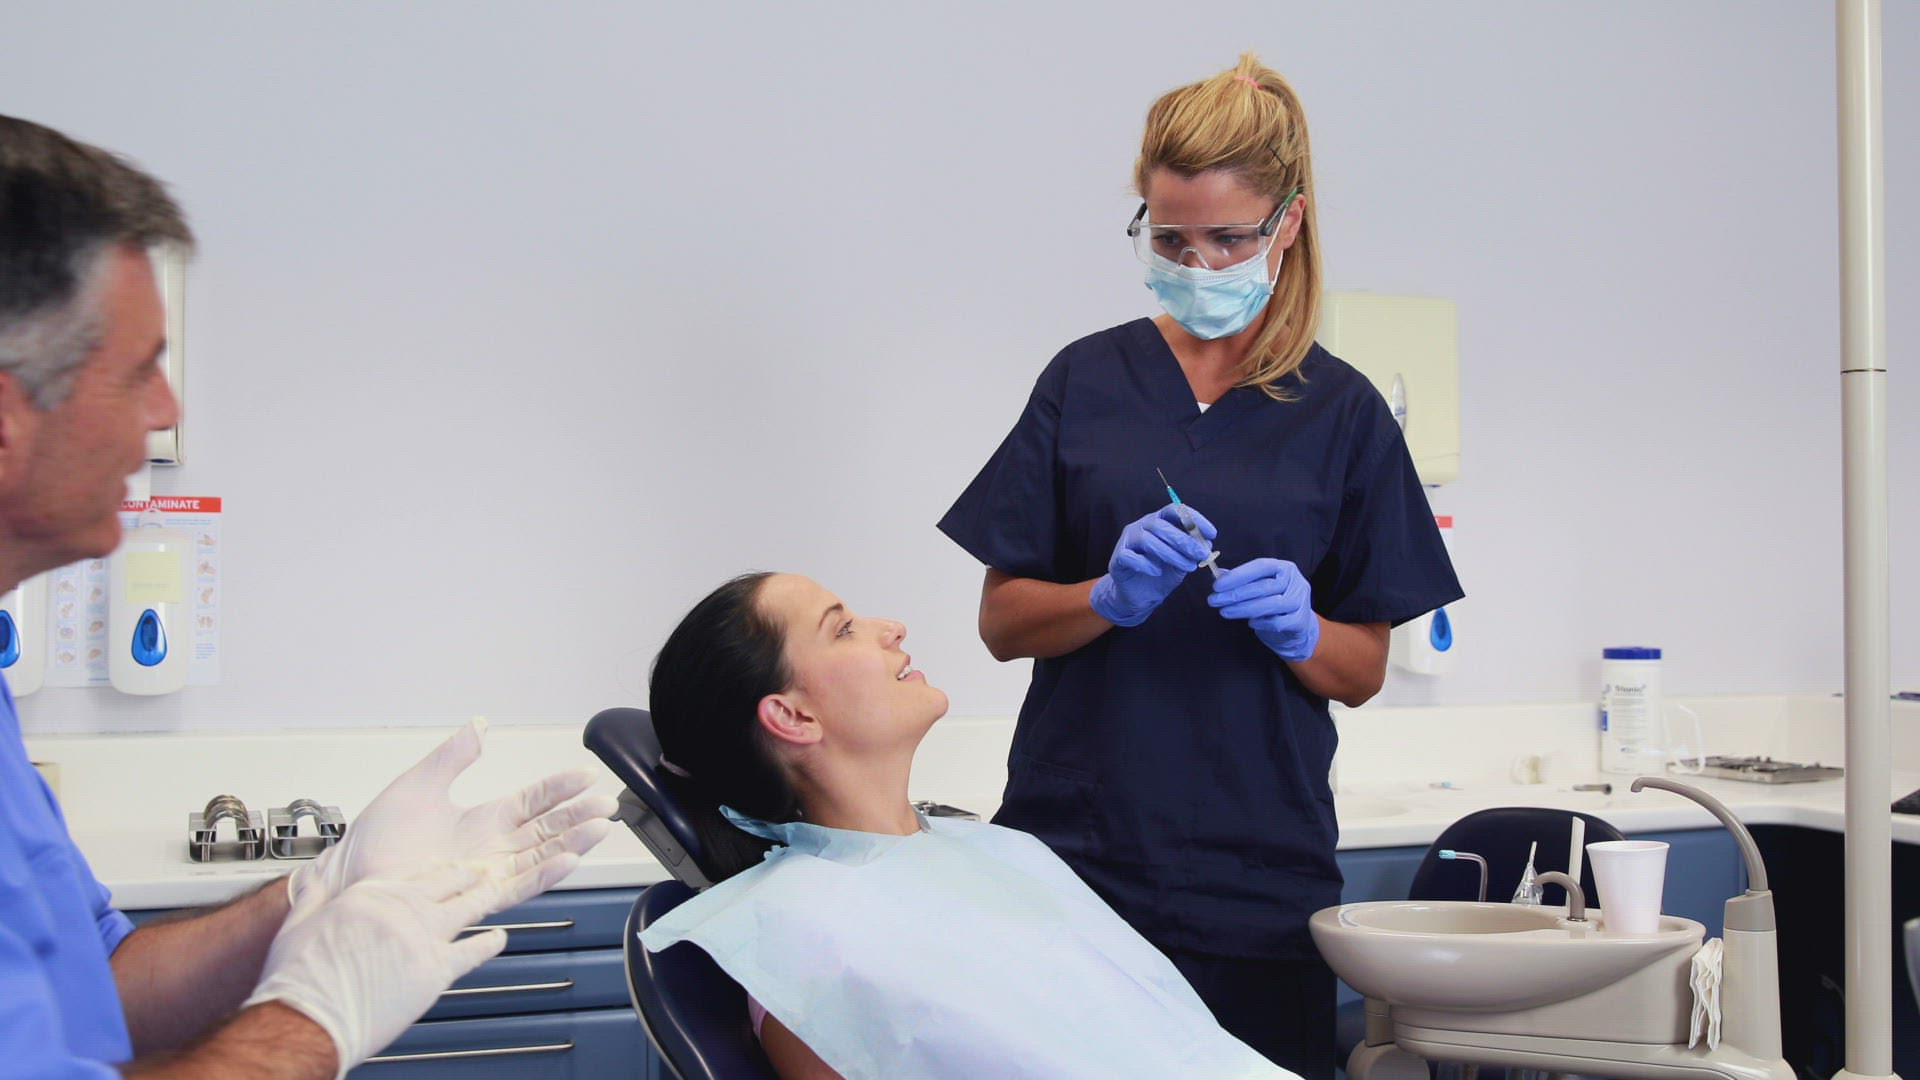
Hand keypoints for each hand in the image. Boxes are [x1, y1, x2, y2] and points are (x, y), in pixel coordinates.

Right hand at [248, 856, 567, 1076]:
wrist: (308, 1017)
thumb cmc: (300, 978)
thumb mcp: (299, 924)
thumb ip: (313, 897)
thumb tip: (311, 881)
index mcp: (371, 895)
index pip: (413, 873)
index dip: (434, 869)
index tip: (445, 866)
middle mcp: (402, 910)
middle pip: (447, 883)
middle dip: (467, 874)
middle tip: (481, 869)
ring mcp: (422, 938)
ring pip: (467, 907)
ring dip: (484, 897)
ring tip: (498, 890)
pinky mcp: (434, 970)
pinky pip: (473, 951)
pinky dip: (490, 943)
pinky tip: (499, 939)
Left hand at [288, 719, 616, 922]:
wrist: (349, 880)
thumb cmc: (376, 841)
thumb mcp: (418, 785)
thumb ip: (453, 756)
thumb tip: (480, 725)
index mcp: (481, 821)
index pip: (532, 801)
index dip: (560, 789)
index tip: (585, 776)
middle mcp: (490, 849)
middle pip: (546, 829)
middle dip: (579, 816)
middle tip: (608, 804)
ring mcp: (487, 875)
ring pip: (541, 856)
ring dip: (573, 842)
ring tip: (601, 827)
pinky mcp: (477, 898)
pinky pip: (520, 885)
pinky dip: (546, 873)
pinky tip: (569, 858)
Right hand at [1089, 503, 1217, 626]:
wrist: (1140, 596)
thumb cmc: (1162, 574)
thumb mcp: (1182, 561)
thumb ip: (1192, 551)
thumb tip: (1208, 543)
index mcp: (1159, 521)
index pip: (1175, 510)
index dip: (1194, 519)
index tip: (1212, 534)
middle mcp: (1142, 526)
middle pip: (1161, 525)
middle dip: (1185, 540)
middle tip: (1201, 554)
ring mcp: (1128, 541)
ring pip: (1147, 540)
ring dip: (1171, 554)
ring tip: (1188, 567)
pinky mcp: (1118, 559)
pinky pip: (1130, 556)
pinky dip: (1145, 564)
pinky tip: (1157, 572)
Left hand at [1208, 557, 1320, 660]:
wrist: (1297, 625)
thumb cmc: (1274, 601)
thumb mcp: (1259, 587)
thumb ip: (1241, 580)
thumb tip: (1218, 575)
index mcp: (1284, 568)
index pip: (1260, 566)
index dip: (1238, 575)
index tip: (1217, 585)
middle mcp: (1295, 581)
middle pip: (1264, 586)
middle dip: (1235, 594)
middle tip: (1214, 601)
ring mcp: (1300, 601)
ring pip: (1271, 604)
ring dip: (1244, 609)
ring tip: (1225, 612)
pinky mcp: (1301, 620)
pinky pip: (1278, 622)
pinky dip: (1262, 623)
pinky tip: (1251, 623)